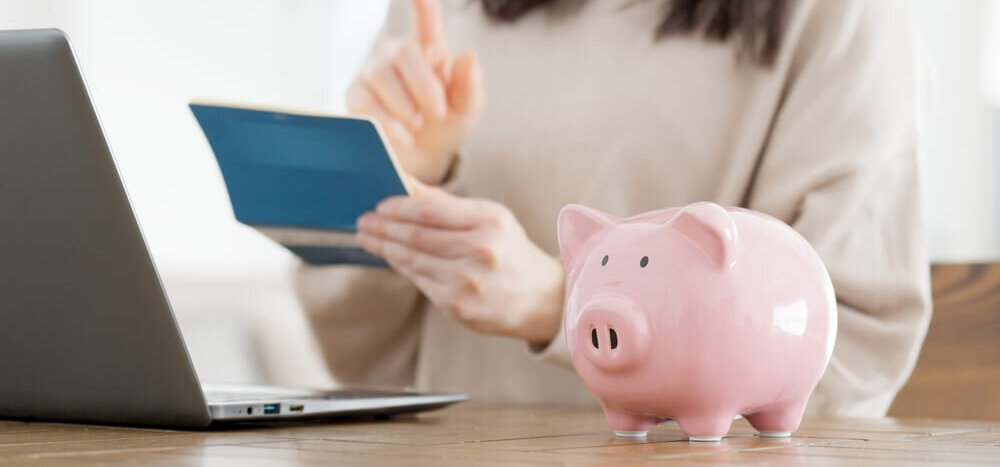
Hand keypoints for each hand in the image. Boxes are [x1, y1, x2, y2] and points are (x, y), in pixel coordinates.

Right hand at [346, 0, 482, 185]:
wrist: (422, 157)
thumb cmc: (445, 124)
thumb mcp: (466, 108)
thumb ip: (470, 84)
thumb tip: (466, 55)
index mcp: (430, 50)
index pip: (426, 21)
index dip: (423, 7)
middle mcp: (398, 54)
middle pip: (404, 51)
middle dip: (423, 84)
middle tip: (438, 112)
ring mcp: (373, 73)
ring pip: (381, 74)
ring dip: (404, 102)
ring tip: (419, 124)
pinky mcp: (356, 96)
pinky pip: (364, 101)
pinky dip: (386, 121)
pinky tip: (404, 136)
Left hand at [356, 180, 563, 344]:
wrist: (540, 299)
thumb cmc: (511, 252)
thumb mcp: (491, 218)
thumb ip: (448, 204)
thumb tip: (407, 186)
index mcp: (490, 222)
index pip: (431, 210)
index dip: (399, 207)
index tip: (380, 205)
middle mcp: (480, 251)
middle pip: (416, 236)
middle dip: (384, 227)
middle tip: (364, 221)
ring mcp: (468, 281)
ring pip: (412, 260)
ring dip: (384, 247)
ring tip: (368, 238)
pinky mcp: (458, 305)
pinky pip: (419, 281)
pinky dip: (401, 267)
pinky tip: (390, 258)